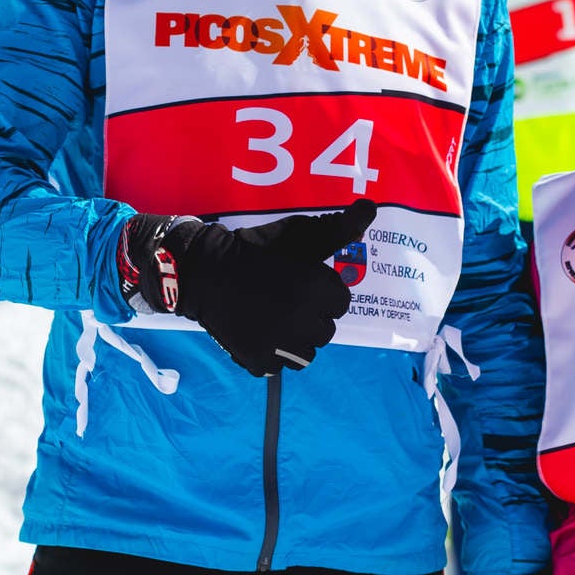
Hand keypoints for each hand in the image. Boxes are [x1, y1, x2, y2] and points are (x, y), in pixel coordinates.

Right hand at [118, 200, 376, 375]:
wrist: (204, 270)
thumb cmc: (257, 248)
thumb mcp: (300, 234)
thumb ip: (339, 228)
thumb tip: (370, 209)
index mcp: (317, 289)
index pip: (341, 302)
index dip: (324, 290)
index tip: (303, 281)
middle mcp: (303, 321)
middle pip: (326, 329)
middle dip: (312, 315)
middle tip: (287, 298)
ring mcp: (280, 346)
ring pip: (307, 352)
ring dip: (297, 338)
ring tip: (277, 318)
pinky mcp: (259, 361)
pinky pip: (280, 365)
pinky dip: (273, 353)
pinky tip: (261, 332)